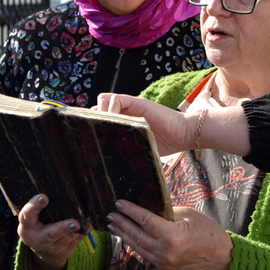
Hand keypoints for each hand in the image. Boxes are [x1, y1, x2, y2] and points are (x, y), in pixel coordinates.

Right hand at [17, 194, 84, 269]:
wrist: (44, 251)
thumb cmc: (39, 226)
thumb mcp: (33, 219)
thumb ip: (39, 208)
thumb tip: (60, 189)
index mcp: (27, 226)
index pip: (27, 215)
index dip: (34, 206)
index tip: (44, 197)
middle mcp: (38, 239)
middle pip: (50, 234)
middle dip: (62, 228)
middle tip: (75, 223)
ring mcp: (53, 247)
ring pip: (67, 238)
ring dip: (77, 230)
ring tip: (85, 222)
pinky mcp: (66, 251)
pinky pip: (77, 240)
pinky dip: (84, 232)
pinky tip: (88, 225)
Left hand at [93, 94, 250, 157]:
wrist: (183, 135)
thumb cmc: (164, 145)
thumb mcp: (139, 151)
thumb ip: (125, 152)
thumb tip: (107, 171)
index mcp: (122, 125)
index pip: (98, 119)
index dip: (90, 126)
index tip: (86, 140)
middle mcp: (123, 113)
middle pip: (96, 109)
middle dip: (91, 120)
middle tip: (92, 134)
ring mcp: (129, 107)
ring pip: (102, 100)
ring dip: (99, 112)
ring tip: (102, 127)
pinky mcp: (136, 102)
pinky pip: (115, 99)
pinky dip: (110, 108)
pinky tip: (114, 120)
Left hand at [106, 200, 233, 269]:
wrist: (218, 256)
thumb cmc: (207, 231)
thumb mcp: (188, 214)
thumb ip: (166, 212)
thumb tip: (149, 207)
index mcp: (172, 236)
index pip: (145, 220)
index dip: (130, 211)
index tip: (119, 203)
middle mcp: (164, 251)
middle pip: (136, 235)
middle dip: (121, 223)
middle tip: (109, 214)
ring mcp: (162, 262)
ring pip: (136, 246)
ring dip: (123, 234)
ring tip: (112, 224)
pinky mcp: (162, 267)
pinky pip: (144, 253)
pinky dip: (134, 243)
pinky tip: (127, 235)